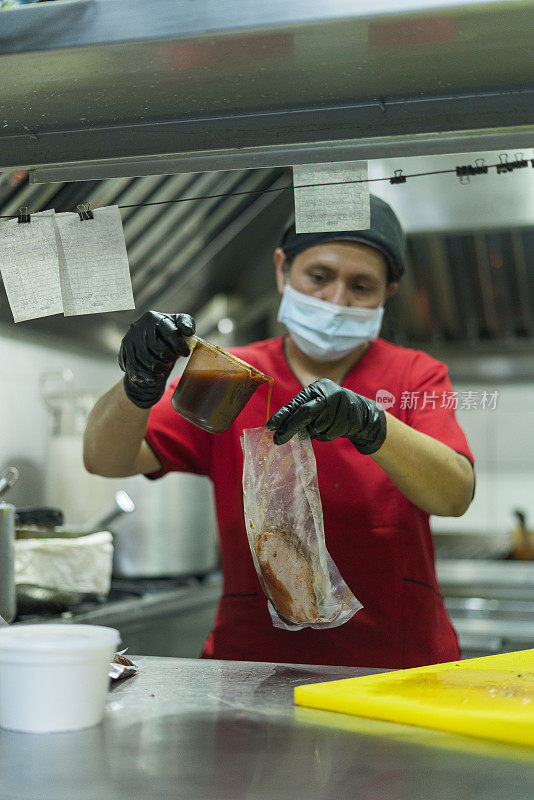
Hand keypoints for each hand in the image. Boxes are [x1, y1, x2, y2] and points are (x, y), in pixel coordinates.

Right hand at [118, 311, 194, 408]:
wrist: (146, 340)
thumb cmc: (167, 332)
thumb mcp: (178, 324)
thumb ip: (187, 323)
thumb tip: (188, 332)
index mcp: (154, 317)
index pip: (169, 333)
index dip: (180, 346)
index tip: (186, 354)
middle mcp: (139, 326)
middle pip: (156, 348)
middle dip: (168, 358)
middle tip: (172, 361)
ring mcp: (129, 339)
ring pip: (144, 360)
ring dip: (158, 368)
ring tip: (165, 369)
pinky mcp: (123, 351)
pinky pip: (134, 368)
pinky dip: (147, 376)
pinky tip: (156, 377)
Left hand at [266, 378, 386, 453]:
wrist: (361, 413)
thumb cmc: (332, 410)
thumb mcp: (317, 405)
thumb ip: (301, 414)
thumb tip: (281, 429)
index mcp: (317, 388)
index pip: (295, 403)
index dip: (281, 415)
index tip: (270, 426)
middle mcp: (328, 393)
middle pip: (305, 413)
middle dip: (291, 428)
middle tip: (279, 440)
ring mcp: (341, 403)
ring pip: (318, 426)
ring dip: (314, 433)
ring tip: (320, 430)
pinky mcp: (349, 416)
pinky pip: (330, 433)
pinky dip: (326, 436)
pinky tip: (332, 430)